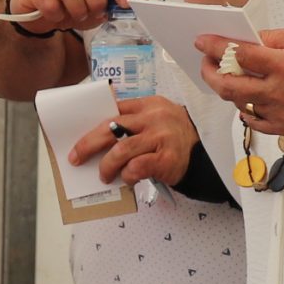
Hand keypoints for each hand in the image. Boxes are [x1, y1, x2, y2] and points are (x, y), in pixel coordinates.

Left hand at [66, 96, 199, 187]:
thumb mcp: (157, 118)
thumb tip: (99, 134)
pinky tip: (128, 179)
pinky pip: (137, 167)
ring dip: (107, 166)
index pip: (114, 108)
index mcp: (149, 104)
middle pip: (111, 127)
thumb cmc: (175, 138)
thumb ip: (133, 119)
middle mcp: (154, 117)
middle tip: (77, 157)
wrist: (206, 154)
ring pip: (121, 150)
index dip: (92, 123)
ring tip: (104, 175)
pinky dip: (128, 176)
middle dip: (88, 144)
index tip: (78, 137)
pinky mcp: (166, 158)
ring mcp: (161, 137)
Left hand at [194, 27, 283, 138]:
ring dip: (226, 89)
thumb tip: (249, 39)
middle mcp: (280, 92)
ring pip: (238, 104)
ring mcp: (281, 114)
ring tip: (226, 76)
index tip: (202, 41)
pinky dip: (243, 109)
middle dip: (209, 72)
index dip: (215, 46)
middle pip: (229, 86)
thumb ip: (275, 38)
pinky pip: (253, 122)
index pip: (239, 55)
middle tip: (205, 62)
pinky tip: (244, 99)